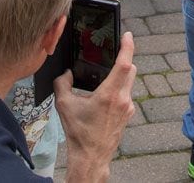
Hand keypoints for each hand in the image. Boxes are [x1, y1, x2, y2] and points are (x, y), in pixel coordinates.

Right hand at [54, 31, 135, 179]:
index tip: (127, 35)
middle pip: (130, 70)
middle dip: (124, 59)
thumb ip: (62, 84)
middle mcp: (123, 99)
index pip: (124, 64)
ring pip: (129, 83)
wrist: (91, 157)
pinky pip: (126, 95)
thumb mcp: (64, 105)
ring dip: (120, 76)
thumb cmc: (79, 133)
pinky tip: (104, 96)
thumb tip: (66, 73)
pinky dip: (118, 90)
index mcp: (110, 94)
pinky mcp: (128, 115)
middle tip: (113, 53)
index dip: (127, 47)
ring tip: (104, 77)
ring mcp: (128, 108)